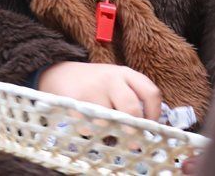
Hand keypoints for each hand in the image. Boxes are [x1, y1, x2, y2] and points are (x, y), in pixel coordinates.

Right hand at [38, 61, 161, 120]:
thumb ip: (133, 96)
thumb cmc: (95, 82)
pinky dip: (92, 131)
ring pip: (110, 122)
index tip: (151, 126)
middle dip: (134, 129)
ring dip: (111, 132)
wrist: (60, 74)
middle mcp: (111, 79)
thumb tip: (148, 128)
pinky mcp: (76, 101)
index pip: (150, 93)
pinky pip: (90, 126)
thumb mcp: (116, 80)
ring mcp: (93, 90)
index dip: (154, 114)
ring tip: (108, 129)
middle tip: (134, 141)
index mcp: (125, 73)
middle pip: (131, 109)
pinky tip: (89, 123)